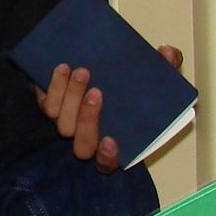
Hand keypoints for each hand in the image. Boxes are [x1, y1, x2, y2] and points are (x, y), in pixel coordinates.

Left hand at [37, 44, 181, 170]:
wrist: (91, 65)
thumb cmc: (126, 82)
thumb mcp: (152, 75)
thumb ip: (165, 67)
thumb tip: (167, 52)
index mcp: (113, 142)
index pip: (107, 164)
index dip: (107, 157)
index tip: (110, 141)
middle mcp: (87, 138)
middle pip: (82, 145)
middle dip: (88, 120)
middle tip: (96, 92)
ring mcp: (68, 124)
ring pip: (63, 125)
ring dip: (70, 99)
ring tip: (81, 73)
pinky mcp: (52, 106)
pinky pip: (48, 105)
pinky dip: (53, 88)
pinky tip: (63, 69)